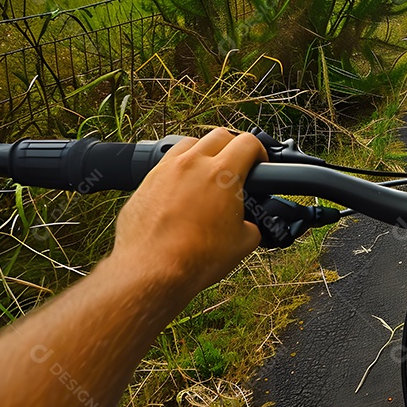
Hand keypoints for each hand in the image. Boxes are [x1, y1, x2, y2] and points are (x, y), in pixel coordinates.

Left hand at [108, 128, 265, 296]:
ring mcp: (165, 170)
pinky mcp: (146, 182)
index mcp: (222, 174)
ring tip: (208, 174)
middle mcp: (192, 164)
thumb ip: (252, 223)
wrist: (151, 271)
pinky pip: (167, 163)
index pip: (248, 143)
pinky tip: (183, 190)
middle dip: (234, 147)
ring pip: (190, 144)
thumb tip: (250, 223)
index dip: (261, 152)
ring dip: (204, 152)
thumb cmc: (196, 258)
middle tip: (237, 166)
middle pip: (219, 136)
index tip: (260, 164)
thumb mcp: (244, 242)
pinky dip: (180, 169)